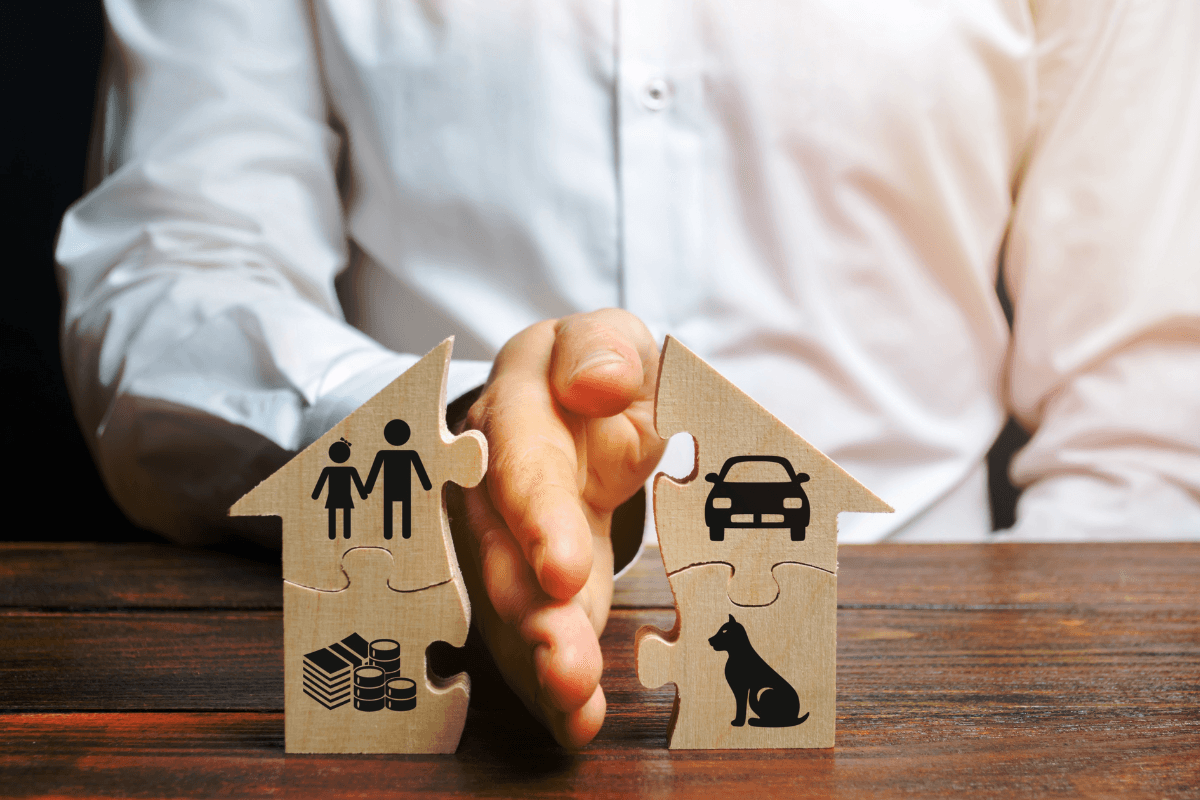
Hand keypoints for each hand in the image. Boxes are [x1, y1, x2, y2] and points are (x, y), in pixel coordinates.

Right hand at [451, 309, 664, 747]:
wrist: (575, 400)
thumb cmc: (594, 368)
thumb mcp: (607, 336)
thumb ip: (604, 347)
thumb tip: (597, 383)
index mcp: (517, 410)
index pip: (520, 465)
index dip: (538, 520)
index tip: (561, 572)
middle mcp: (495, 483)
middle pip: (503, 553)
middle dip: (532, 614)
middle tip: (563, 665)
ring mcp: (507, 540)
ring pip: (512, 604)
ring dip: (540, 659)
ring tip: (573, 703)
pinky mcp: (530, 583)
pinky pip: (533, 634)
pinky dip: (551, 683)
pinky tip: (576, 723)